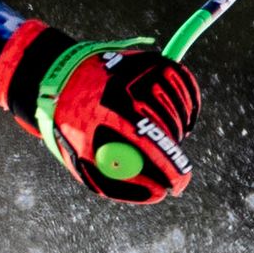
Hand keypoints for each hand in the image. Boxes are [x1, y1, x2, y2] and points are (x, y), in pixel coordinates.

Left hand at [2, 29, 199, 203]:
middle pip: (169, 129)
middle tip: (165, 162)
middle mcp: (129, 85)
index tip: (178, 187)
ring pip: (180, 111)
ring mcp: (145, 68)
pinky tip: (169, 115)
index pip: (150, 144)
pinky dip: (184, 108)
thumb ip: (119, 182)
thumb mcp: (85, 159)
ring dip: (177, 130)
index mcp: (108, 110)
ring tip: (157, 134)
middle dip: (171, 151)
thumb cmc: (75, 125)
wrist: (66, 76)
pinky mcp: (157, 58)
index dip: (169, 169)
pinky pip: (187, 89)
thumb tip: (158, 194)